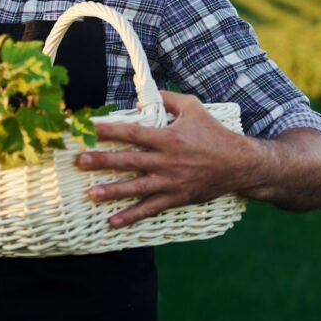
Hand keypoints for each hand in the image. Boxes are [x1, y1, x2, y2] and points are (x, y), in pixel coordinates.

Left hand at [75, 90, 265, 227]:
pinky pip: (151, 208)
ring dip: (113, 192)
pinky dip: (132, 216)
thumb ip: (167, 99)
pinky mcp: (177, 198)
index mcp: (169, 137)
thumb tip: (141, 99)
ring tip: (91, 194)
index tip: (88, 130)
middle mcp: (167, 161)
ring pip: (137, 188)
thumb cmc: (214, 133)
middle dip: (103, 162)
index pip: (132, 133)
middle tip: (80, 162)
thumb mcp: (193, 107)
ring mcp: (171, 182)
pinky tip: (113, 222)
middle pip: (130, 161)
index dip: (108, 131)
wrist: (239, 164)